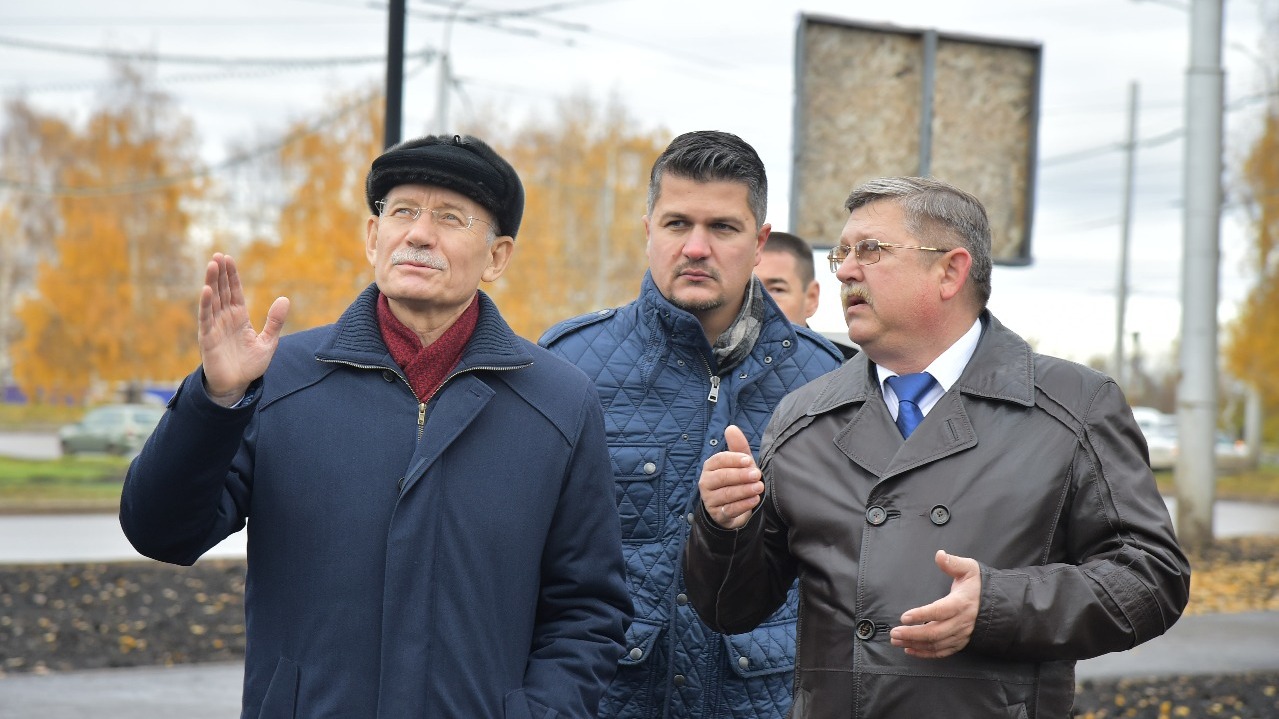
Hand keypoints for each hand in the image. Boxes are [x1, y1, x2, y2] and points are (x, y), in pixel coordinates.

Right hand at [198, 253, 289, 406]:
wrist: (238, 386)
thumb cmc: (250, 365)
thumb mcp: (268, 342)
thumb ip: (275, 321)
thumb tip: (285, 299)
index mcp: (239, 318)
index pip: (234, 292)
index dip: (232, 276)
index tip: (229, 259)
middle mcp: (225, 319)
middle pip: (222, 291)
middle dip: (221, 273)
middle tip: (218, 255)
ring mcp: (215, 327)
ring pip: (213, 300)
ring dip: (212, 282)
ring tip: (212, 265)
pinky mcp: (208, 338)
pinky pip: (205, 318)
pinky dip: (205, 304)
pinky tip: (206, 289)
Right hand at [697, 425, 763, 529]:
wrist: (731, 508)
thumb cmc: (736, 481)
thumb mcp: (739, 464)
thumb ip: (738, 447)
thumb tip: (731, 428)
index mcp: (710, 466)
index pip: (719, 460)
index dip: (734, 459)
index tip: (749, 460)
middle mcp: (706, 482)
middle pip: (722, 477)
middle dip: (741, 475)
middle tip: (757, 475)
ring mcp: (710, 499)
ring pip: (726, 494)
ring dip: (744, 490)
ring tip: (759, 487)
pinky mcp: (717, 514)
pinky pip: (729, 510)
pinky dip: (743, 505)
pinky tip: (754, 500)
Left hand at [889, 550, 980, 658]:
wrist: (998, 604)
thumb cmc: (978, 584)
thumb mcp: (969, 569)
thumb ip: (953, 563)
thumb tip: (940, 555)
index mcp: (961, 603)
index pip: (940, 611)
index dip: (922, 615)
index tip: (904, 617)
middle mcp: (962, 622)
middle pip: (935, 633)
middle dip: (912, 634)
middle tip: (894, 633)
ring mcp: (962, 634)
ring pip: (936, 644)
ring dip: (915, 644)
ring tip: (897, 641)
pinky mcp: (961, 642)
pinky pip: (942, 652)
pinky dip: (926, 653)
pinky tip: (910, 650)